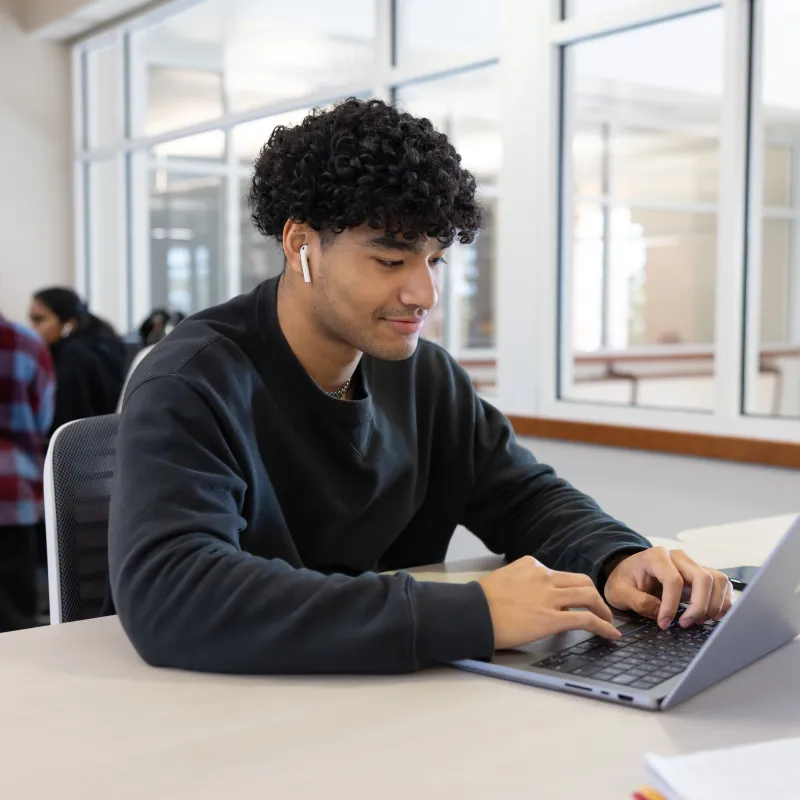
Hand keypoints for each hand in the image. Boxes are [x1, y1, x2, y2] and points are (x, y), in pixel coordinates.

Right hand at [477, 556, 620, 650]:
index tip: (574, 601)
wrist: (471, 612)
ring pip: (588, 596)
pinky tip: (611, 635)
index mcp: (531, 565)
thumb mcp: (502, 579)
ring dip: (602, 609)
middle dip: (594, 596)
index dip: (570, 589)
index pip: (559, 575)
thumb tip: (531, 598)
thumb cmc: (479, 601)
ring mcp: (548, 597)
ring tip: (608, 622)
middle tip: (599, 609)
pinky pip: (586, 619)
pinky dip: (603, 626)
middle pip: (581, 581)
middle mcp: (543, 577)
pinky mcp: (551, 619)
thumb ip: (520, 583)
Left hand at [603, 548, 733, 629]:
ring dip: (714, 605)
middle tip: (686, 624)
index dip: (671, 605)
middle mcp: (678, 557)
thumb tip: (660, 613)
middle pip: (703, 578)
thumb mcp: (619, 592)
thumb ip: (638, 602)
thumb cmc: (624, 580)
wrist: (628, 572)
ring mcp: (693, 564)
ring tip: (698, 621)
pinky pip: (722, 585)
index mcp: (656, 557)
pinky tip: (711, 616)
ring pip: (718, 580)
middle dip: (699, 606)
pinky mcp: (701, 574)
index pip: (673, 580)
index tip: (664, 623)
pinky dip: (722, 602)